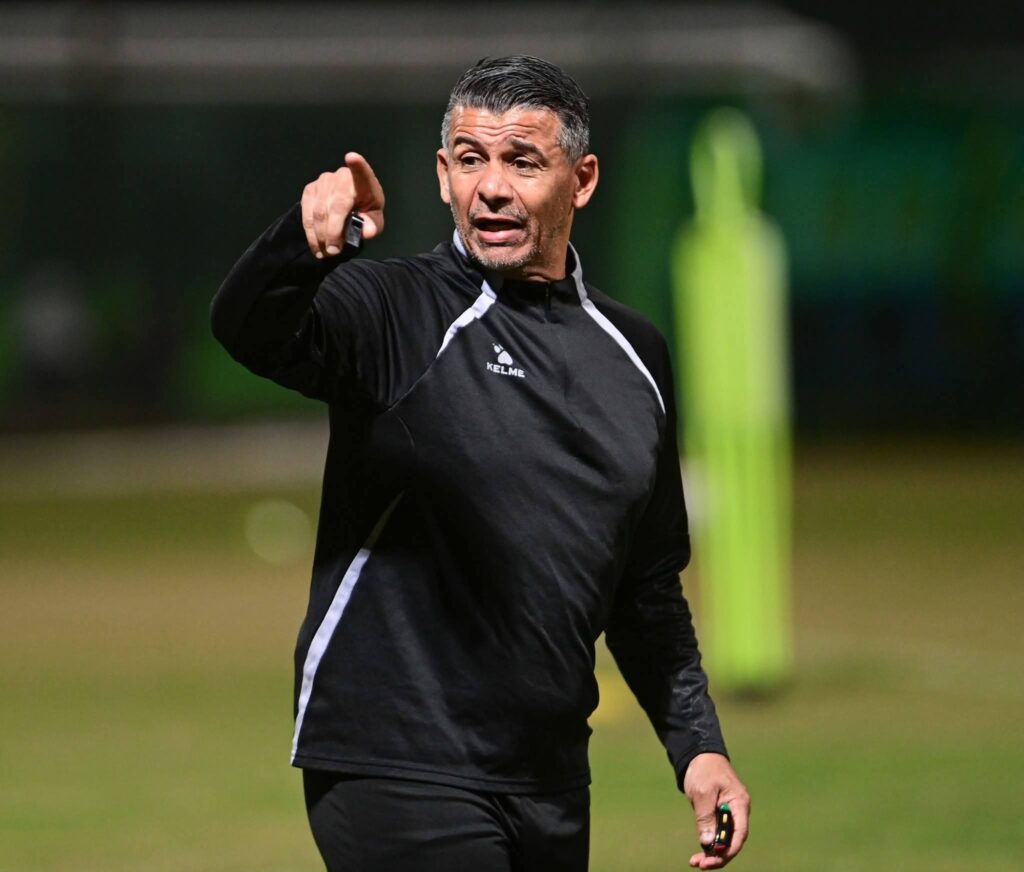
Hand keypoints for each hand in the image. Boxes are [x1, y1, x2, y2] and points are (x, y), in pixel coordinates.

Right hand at [301, 152, 384, 258]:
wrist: (350, 202)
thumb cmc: (365, 210)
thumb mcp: (374, 220)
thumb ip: (373, 225)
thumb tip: (365, 232)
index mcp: (363, 182)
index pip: (361, 172)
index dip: (357, 165)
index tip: (352, 157)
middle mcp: (342, 177)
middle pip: (335, 206)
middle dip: (333, 232)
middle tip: (334, 251)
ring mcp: (324, 182)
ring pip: (318, 212)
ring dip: (321, 235)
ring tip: (326, 252)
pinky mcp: (310, 189)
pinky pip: (307, 213)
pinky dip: (310, 233)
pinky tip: (316, 245)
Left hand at [683, 752, 749, 867]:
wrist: (698, 755)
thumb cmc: (704, 769)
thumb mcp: (702, 792)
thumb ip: (706, 817)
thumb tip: (707, 842)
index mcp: (739, 804)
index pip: (740, 833)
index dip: (729, 850)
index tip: (713, 859)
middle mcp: (738, 811)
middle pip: (733, 840)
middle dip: (718, 855)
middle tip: (700, 864)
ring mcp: (729, 813)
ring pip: (725, 839)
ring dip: (712, 852)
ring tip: (695, 862)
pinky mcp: (719, 814)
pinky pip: (717, 833)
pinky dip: (709, 842)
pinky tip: (700, 852)